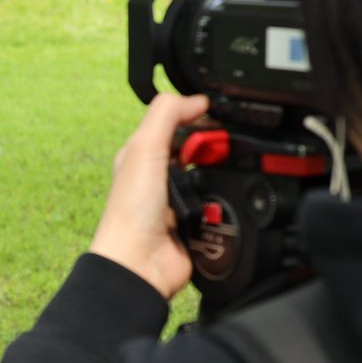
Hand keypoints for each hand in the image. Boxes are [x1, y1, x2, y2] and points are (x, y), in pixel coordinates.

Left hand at [89, 92, 210, 300]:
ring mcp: (178, 201)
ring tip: (230, 170)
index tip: (219, 115)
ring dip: (223, 174)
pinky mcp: (195, 223)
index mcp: (142, 155)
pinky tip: (228, 198)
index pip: (174, 125)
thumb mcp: (144, 147)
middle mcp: (159, 177)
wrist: (141, 263)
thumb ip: (167, 115)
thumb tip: (197, 99)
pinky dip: (226, 201)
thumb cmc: (131, 211)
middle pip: (197, 150)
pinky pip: (220, 205)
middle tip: (228, 145)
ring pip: (212, 177)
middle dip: (215, 146)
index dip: (196, 117)